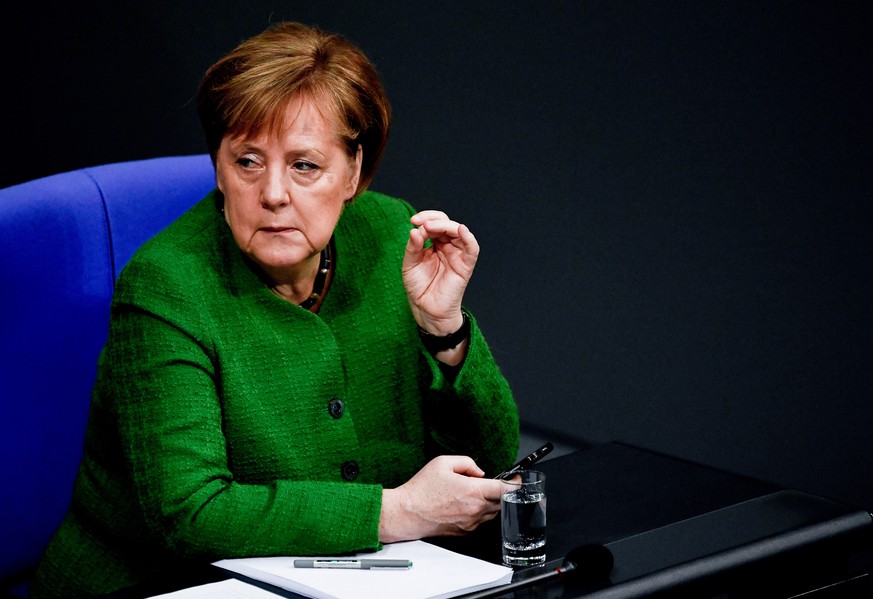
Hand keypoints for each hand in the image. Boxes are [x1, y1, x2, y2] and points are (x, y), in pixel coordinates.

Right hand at [379, 455, 503, 542]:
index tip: (516, 479)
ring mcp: (470, 523)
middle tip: (491, 483)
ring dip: (489, 502)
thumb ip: (467, 463)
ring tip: (473, 493)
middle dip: (500, 492)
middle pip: (501, 502)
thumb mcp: (443, 463)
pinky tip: (465, 504)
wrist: (407, 512)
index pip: (504, 489)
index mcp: (473, 491)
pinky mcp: (464, 531)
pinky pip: (480, 521)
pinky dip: (479, 512)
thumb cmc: (421, 489)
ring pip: (491, 512)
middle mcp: (475, 510)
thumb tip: (480, 472)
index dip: (514, 484)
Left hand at [402, 211, 478, 334]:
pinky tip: (461, 230)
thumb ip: (413, 246)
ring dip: (446, 225)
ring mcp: (457, 255)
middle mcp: (447, 246)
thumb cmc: (419, 287)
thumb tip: (415, 230)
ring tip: (430, 227)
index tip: (413, 220)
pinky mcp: (465, 265)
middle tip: (421, 223)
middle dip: (434, 220)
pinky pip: (472, 249)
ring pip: (459, 231)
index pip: (434, 223)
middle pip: (447, 223)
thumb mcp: (410, 263)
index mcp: (435, 244)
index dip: (425, 217)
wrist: (426, 309)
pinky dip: (469, 238)